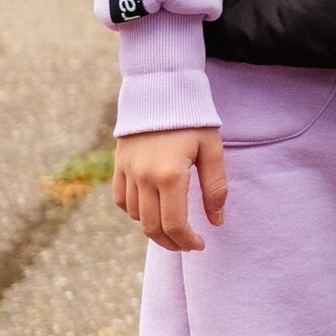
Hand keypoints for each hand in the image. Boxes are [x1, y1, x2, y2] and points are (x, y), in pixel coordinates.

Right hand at [113, 128, 225, 251]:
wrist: (161, 90)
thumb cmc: (193, 119)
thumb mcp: (212, 149)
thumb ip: (215, 187)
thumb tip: (216, 221)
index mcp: (170, 175)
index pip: (175, 224)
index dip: (187, 241)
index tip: (200, 245)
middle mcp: (144, 178)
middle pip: (152, 227)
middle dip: (171, 242)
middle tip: (187, 245)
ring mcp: (128, 172)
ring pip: (136, 216)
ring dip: (154, 228)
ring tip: (173, 228)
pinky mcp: (119, 166)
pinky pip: (121, 200)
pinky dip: (134, 212)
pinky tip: (151, 211)